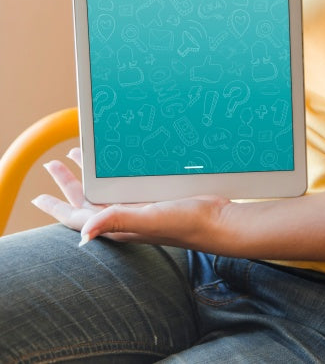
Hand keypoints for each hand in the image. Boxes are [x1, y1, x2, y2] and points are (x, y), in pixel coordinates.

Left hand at [32, 149, 232, 250]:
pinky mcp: (155, 198)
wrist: (219, 220)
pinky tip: (117, 165)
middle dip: (68, 184)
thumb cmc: (187, 223)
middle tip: (54, 164)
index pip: (77, 217)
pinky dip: (114, 174)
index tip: (37, 197)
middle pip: (87, 201)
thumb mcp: (150, 219)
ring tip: (78, 157)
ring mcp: (140, 208)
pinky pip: (125, 186)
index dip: (55, 208)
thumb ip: (117, 221)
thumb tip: (82, 234)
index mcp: (118, 224)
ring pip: (105, 191)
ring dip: (88, 176)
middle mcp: (126, 217)